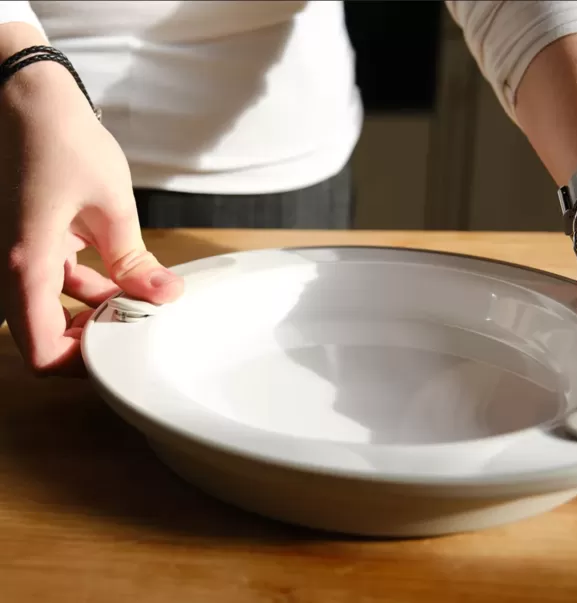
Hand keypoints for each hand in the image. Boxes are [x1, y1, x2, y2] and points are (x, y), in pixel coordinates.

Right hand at [0, 60, 182, 375]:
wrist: (22, 92)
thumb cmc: (59, 138)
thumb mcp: (112, 206)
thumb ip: (135, 260)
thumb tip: (164, 295)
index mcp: (26, 265)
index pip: (42, 352)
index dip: (81, 364)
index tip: (121, 349)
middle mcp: (11, 266)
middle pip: (45, 335)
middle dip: (92, 336)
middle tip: (136, 324)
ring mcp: (15, 254)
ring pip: (50, 309)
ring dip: (92, 311)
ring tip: (137, 299)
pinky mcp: (24, 240)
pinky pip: (51, 281)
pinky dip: (83, 287)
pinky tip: (119, 276)